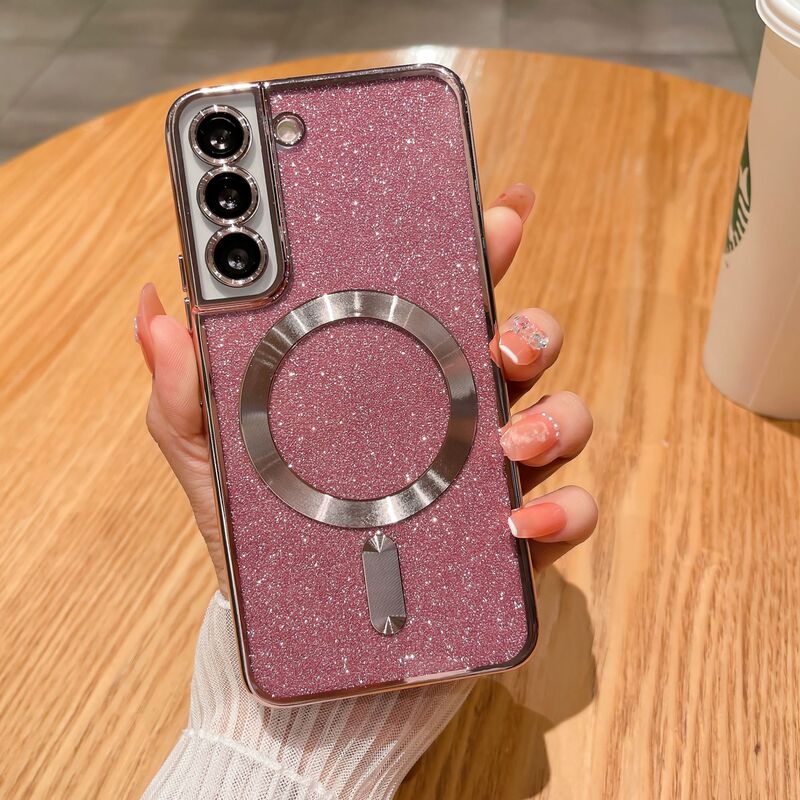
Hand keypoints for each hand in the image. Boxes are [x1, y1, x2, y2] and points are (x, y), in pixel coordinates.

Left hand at [136, 182, 596, 593]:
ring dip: (553, 416)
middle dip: (530, 322)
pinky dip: (561, 509)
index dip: (478, 248)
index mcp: (396, 379)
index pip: (445, 298)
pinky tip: (519, 520)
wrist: (293, 628)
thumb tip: (157, 310)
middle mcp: (455, 413)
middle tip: (501, 337)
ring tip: (507, 440)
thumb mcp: (212, 455)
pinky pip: (569, 509)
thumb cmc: (261, 532)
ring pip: (563, 414)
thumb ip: (186, 388)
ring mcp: (490, 472)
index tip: (497, 210)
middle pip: (522, 341)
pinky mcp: (515, 535)